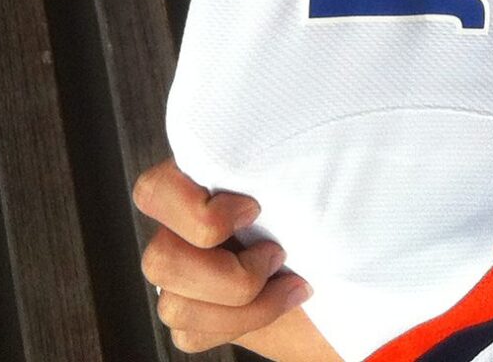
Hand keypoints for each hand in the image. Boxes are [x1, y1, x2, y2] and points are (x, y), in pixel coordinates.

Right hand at [133, 160, 336, 357]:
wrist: (339, 265)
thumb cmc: (325, 216)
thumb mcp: (306, 182)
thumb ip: (277, 171)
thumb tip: (289, 156)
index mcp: (197, 184)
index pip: (153, 194)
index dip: (199, 213)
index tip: (255, 210)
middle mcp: (180, 231)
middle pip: (159, 262)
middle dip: (229, 274)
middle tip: (277, 255)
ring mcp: (182, 278)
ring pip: (172, 307)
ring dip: (242, 306)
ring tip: (287, 283)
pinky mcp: (192, 317)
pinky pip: (189, 336)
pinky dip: (239, 325)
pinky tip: (275, 304)